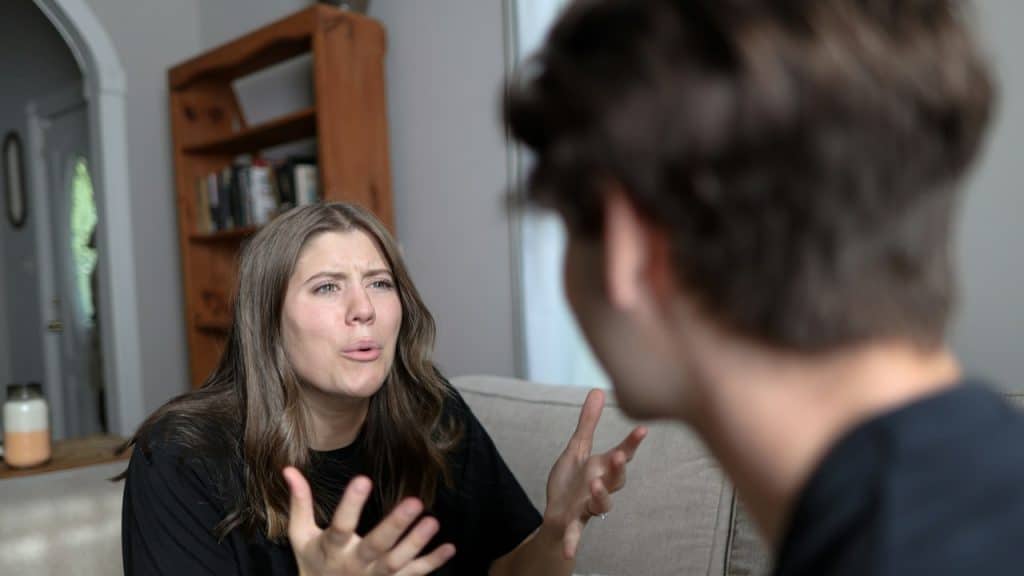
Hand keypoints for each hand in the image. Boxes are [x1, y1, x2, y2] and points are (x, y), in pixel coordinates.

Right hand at [283, 467, 455, 575]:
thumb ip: (300, 503)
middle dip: (395, 526)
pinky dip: (432, 563)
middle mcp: (353, 564)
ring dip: (416, 544)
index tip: (362, 479)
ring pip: (397, 563)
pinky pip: (413, 575)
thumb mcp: (301, 535)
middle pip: (375, 547)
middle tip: (415, 502)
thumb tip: (289, 469)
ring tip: (433, 521)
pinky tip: (450, 547)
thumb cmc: (313, 563)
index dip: (350, 504)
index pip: (339, 526)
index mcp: (331, 549)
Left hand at [544, 389, 646, 559]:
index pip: (621, 455)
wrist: (556, 510)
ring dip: (601, 496)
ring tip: (594, 486)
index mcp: (602, 469)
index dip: (631, 443)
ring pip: (602, 505)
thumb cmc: (571, 480)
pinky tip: (569, 555)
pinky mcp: (573, 522)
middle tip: (617, 456)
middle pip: (616, 480)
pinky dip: (572, 544)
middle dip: (617, 469)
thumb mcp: (576, 448)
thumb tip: (598, 390)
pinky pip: (575, 534)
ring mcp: (588, 506)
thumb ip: (588, 422)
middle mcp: (601, 487)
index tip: (642, 429)